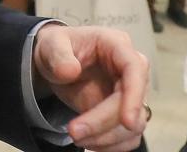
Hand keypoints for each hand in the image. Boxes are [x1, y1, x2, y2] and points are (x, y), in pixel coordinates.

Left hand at [32, 24, 149, 150]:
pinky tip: (89, 142)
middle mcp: (129, 69)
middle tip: (74, 133)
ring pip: (134, 125)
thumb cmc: (58, 48)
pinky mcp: (123, 113)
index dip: (135, 95)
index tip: (127, 122)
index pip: (135, 68)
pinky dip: (110, 145)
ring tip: (76, 137)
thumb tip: (70, 71)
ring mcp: (129, 93)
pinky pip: (127, 137)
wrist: (55, 64)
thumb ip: (58, 54)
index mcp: (116, 45)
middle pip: (132, 102)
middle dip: (105, 122)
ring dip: (107, 138)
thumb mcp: (51, 44)